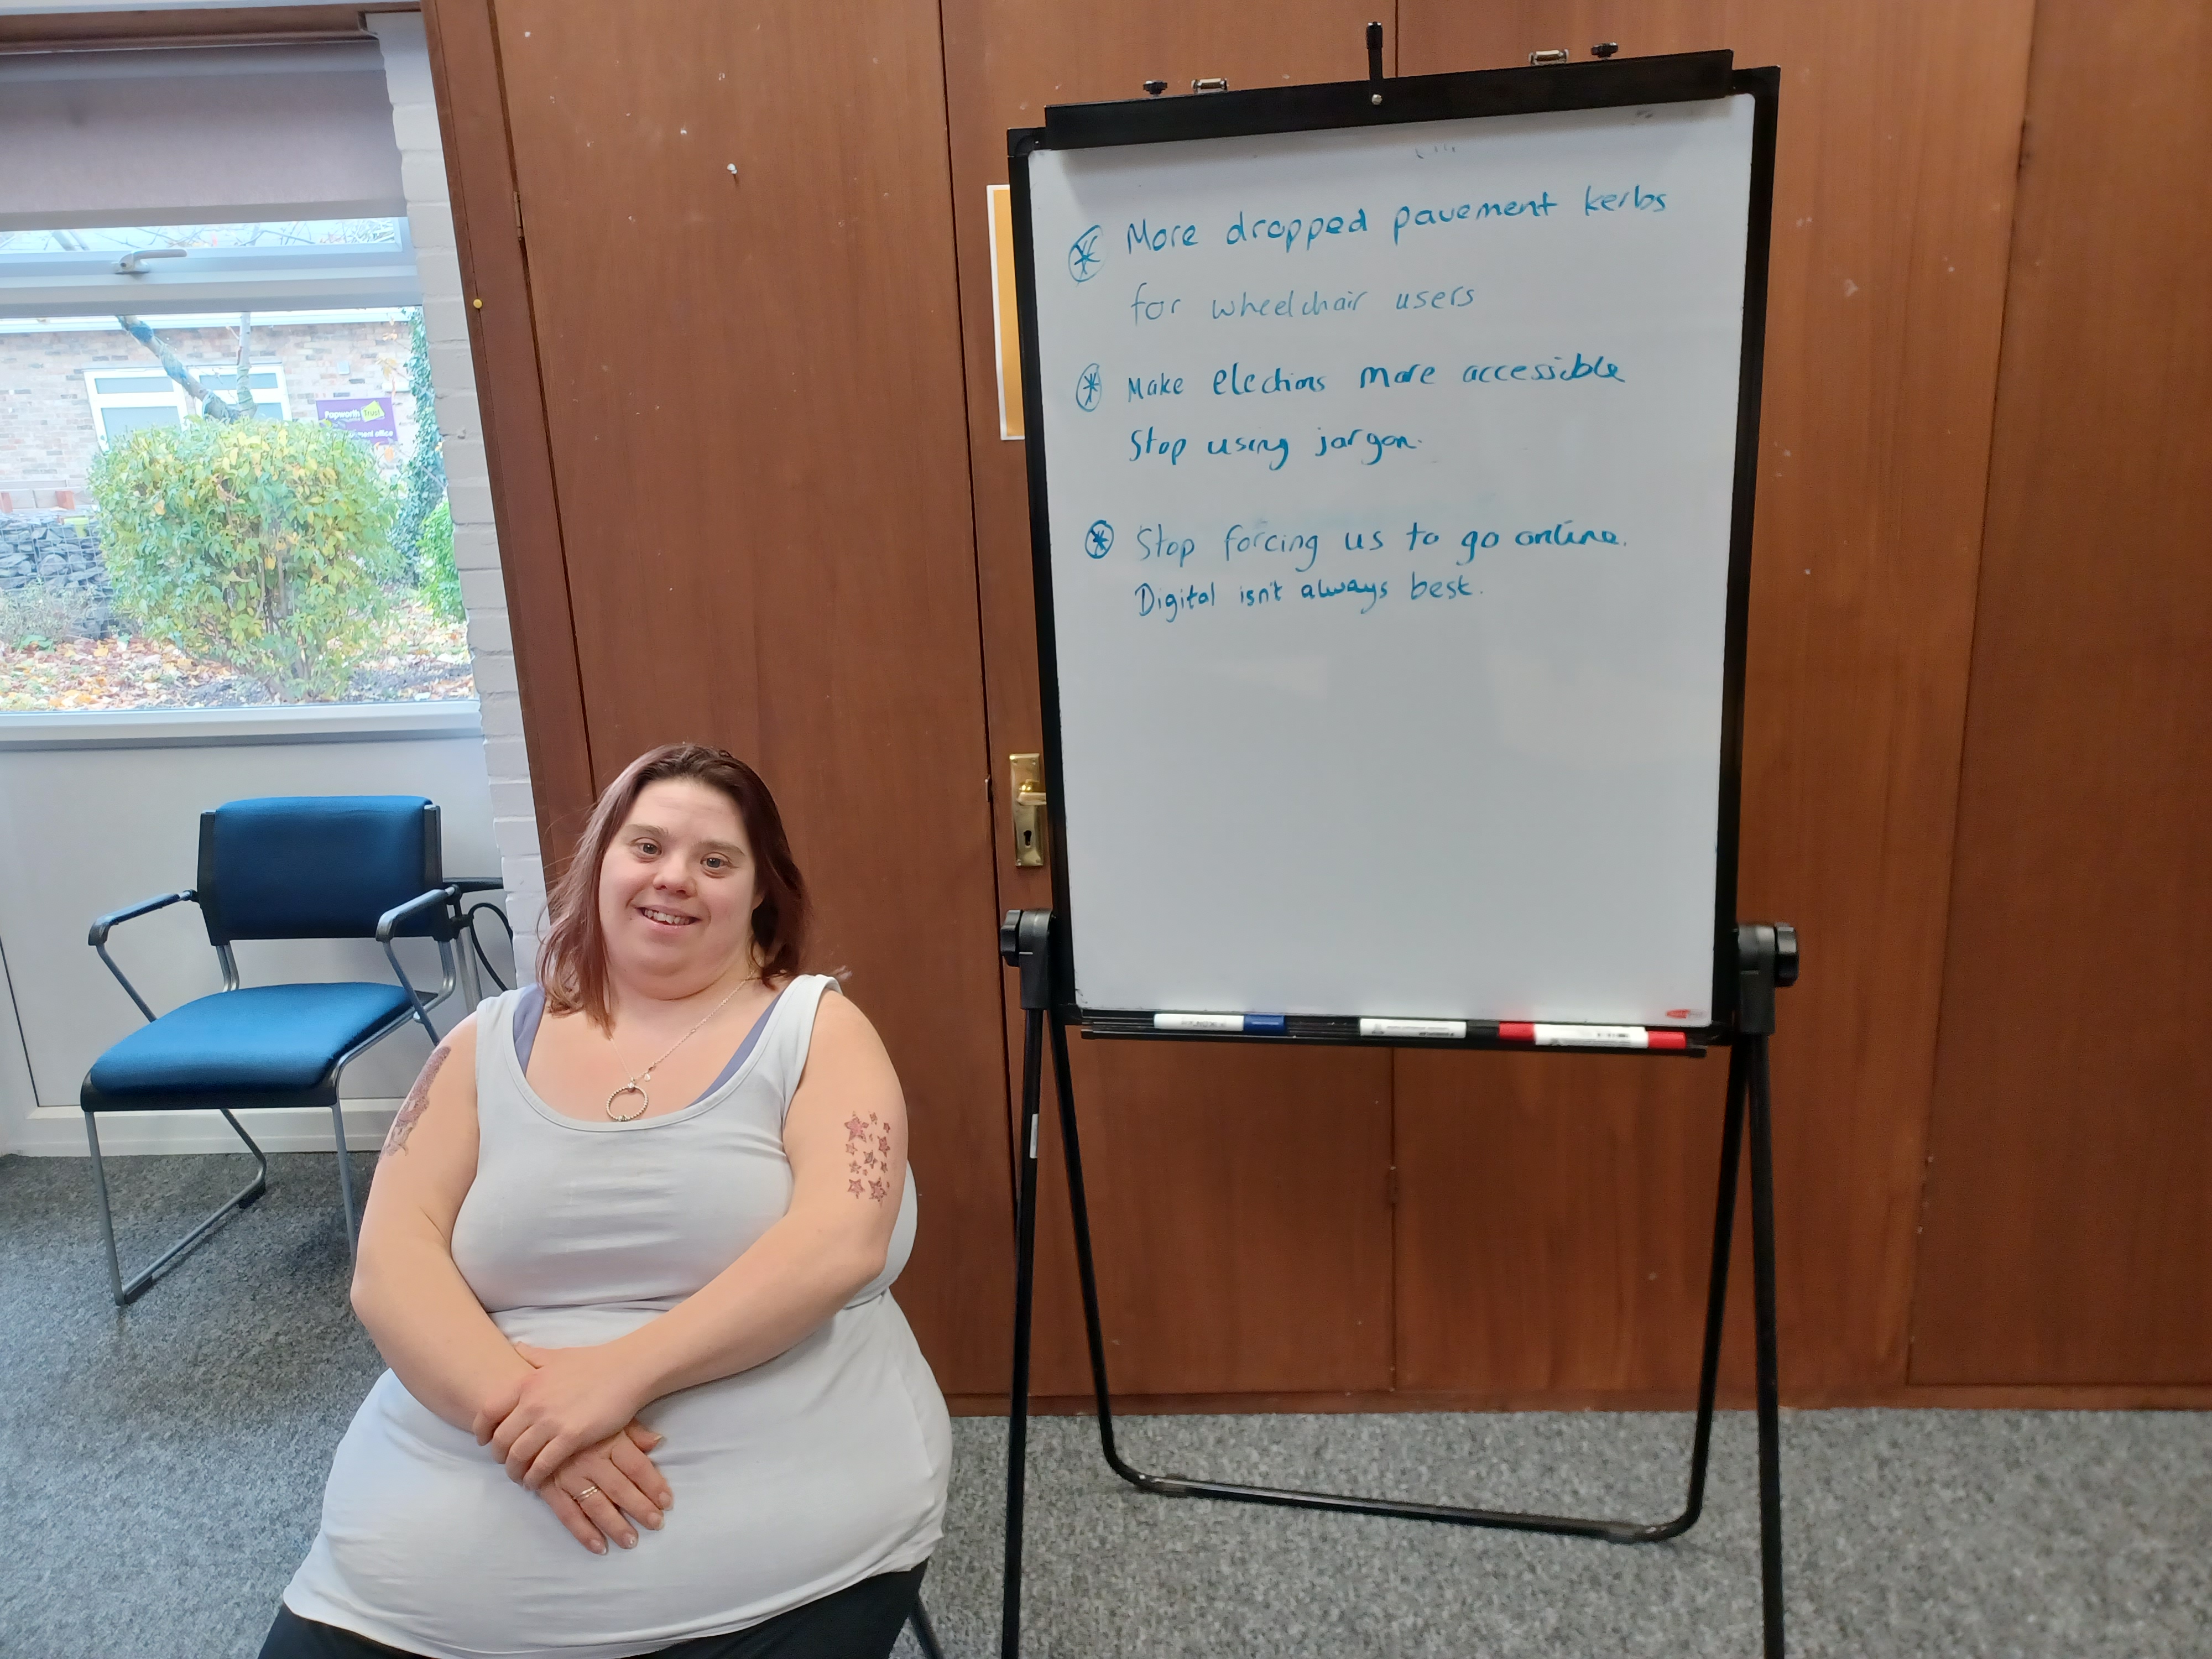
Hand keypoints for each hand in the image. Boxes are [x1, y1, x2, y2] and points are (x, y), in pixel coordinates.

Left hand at [475, 1341, 653, 1487]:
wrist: (626, 1370)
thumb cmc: (594, 1362)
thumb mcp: (557, 1355)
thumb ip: (534, 1355)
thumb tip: (517, 1348)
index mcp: (526, 1383)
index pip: (488, 1412)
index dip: (481, 1431)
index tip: (484, 1441)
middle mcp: (532, 1403)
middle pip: (501, 1440)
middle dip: (499, 1457)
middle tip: (506, 1464)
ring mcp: (551, 1421)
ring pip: (518, 1456)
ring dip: (515, 1471)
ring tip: (520, 1477)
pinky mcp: (571, 1437)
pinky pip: (542, 1465)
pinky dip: (535, 1478)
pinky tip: (536, 1482)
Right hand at [535, 1422, 673, 1554]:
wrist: (535, 1418)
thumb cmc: (580, 1418)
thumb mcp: (610, 1418)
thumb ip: (634, 1431)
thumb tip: (658, 1441)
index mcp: (608, 1440)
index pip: (636, 1466)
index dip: (654, 1485)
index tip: (667, 1502)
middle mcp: (590, 1459)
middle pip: (620, 1488)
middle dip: (640, 1509)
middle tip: (656, 1525)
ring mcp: (568, 1476)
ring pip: (596, 1505)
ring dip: (615, 1526)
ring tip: (631, 1541)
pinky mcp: (549, 1488)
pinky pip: (568, 1514)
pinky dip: (583, 1533)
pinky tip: (599, 1547)